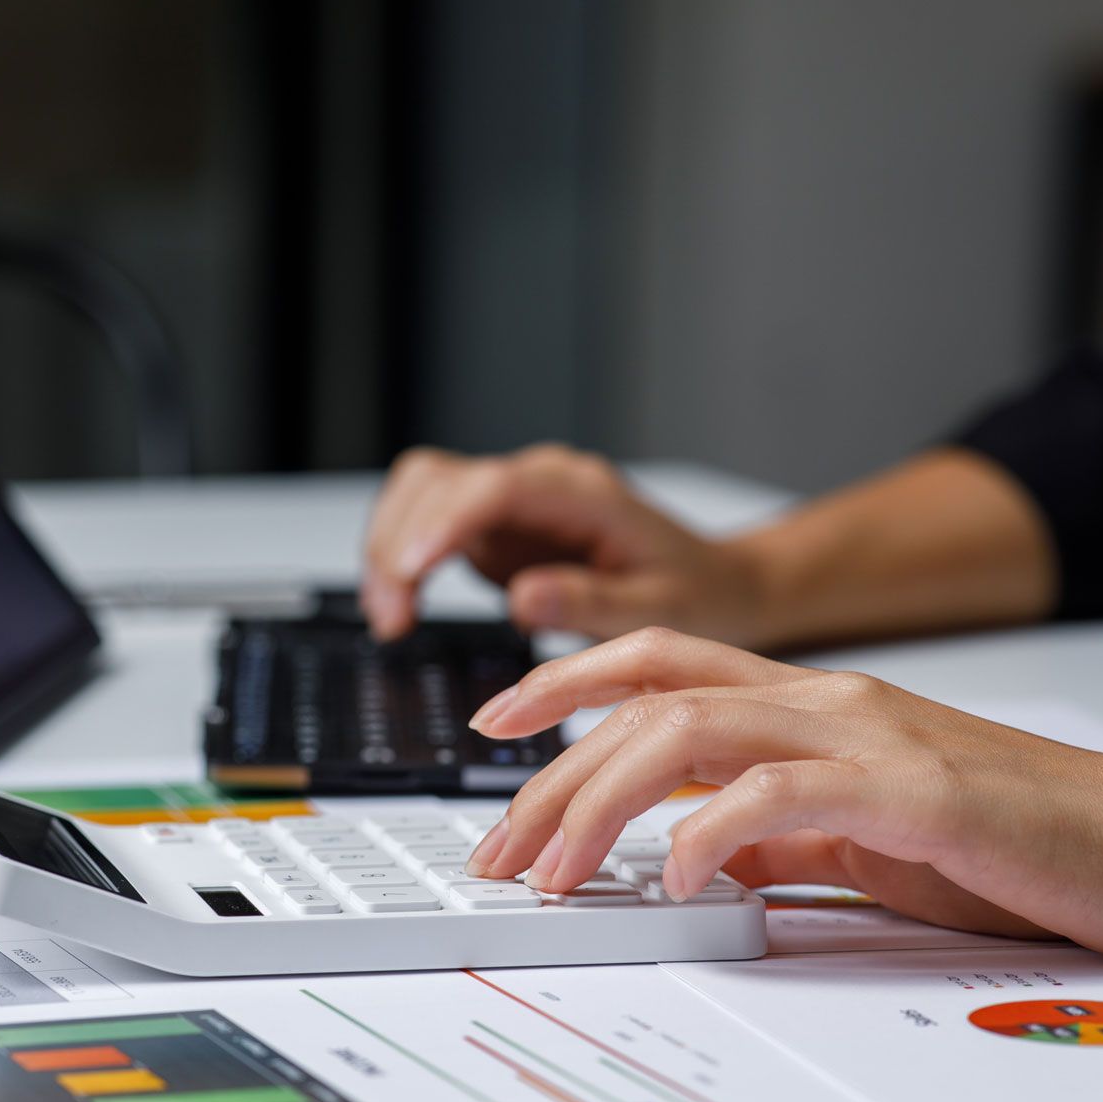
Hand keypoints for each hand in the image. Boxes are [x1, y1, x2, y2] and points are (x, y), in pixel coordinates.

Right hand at [359, 444, 768, 643]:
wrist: (712, 581)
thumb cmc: (694, 593)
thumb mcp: (659, 610)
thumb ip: (591, 602)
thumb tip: (522, 599)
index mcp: (581, 493)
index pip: (494, 487)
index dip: (443, 523)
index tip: (411, 571)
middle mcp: (537, 482)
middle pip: (438, 480)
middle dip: (399, 544)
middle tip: (394, 620)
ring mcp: (509, 499)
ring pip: (419, 494)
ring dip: (389, 549)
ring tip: (391, 619)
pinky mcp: (490, 524)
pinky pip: (424, 523)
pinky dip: (400, 560)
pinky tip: (401, 608)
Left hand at [464, 627, 1102, 953]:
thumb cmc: (1005, 839)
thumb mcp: (858, 832)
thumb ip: (776, 830)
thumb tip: (696, 852)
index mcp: (805, 704)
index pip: (654, 665)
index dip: (562, 678)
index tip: (493, 722)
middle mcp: (822, 701)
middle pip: (644, 702)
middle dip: (552, 773)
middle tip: (502, 847)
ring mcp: (864, 734)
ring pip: (686, 730)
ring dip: (600, 803)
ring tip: (557, 872)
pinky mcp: (910, 788)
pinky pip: (781, 792)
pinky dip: (713, 833)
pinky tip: (679, 881)